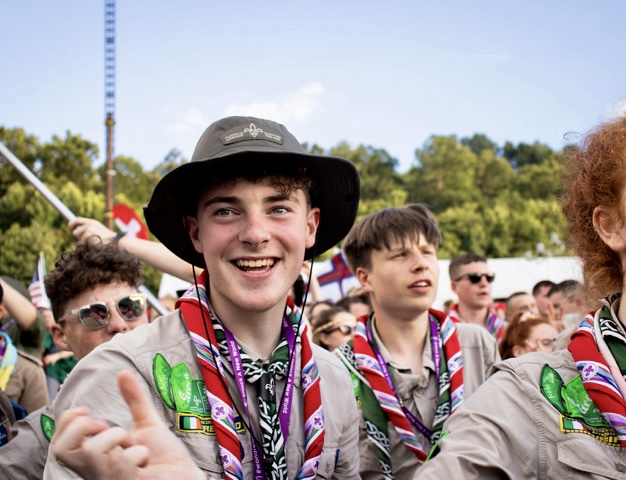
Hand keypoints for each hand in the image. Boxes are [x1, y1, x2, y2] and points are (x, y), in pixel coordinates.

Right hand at [51, 370, 209, 479]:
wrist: (184, 475)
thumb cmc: (163, 457)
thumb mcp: (146, 423)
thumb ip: (134, 399)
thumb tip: (123, 372)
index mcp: (94, 458)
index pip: (59, 445)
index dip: (67, 422)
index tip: (89, 411)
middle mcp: (95, 472)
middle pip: (62, 450)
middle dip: (83, 427)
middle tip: (105, 426)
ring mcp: (107, 479)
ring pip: (93, 451)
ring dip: (118, 437)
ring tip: (133, 445)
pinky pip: (123, 461)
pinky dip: (139, 453)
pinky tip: (144, 463)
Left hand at [68, 217, 115, 242]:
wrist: (115, 242)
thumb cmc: (108, 240)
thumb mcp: (99, 231)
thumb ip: (89, 229)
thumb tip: (76, 232)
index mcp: (92, 222)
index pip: (77, 220)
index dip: (71, 224)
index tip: (69, 228)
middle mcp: (89, 224)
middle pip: (75, 231)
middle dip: (78, 237)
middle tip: (88, 241)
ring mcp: (87, 230)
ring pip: (78, 238)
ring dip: (83, 242)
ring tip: (94, 243)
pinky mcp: (87, 236)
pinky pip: (81, 243)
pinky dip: (85, 246)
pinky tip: (94, 245)